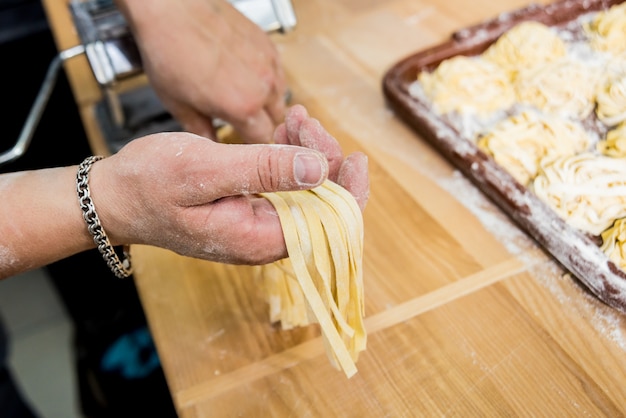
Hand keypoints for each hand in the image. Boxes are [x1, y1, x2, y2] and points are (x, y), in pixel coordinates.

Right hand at [90, 105, 368, 264]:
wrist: (115, 196)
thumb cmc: (149, 185)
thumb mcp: (205, 170)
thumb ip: (263, 170)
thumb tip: (319, 169)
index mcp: (259, 238)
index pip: (327, 225)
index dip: (349, 192)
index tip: (355, 157)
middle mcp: (264, 238)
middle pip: (319, 204)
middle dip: (323, 160)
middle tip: (305, 121)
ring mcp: (257, 224)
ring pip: (303, 190)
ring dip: (306, 152)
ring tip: (295, 117)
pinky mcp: (249, 208)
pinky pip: (282, 184)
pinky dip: (287, 155)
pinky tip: (285, 130)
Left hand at [116, 0, 286, 142]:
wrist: (170, 9)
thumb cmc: (169, 51)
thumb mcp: (179, 105)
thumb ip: (201, 134)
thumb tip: (211, 151)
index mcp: (243, 106)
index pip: (265, 143)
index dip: (254, 150)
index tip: (245, 149)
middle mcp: (262, 86)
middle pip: (278, 122)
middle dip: (263, 128)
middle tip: (242, 126)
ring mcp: (268, 63)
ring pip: (280, 97)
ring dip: (267, 105)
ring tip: (243, 100)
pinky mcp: (267, 45)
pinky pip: (278, 73)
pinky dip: (266, 81)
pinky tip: (245, 78)